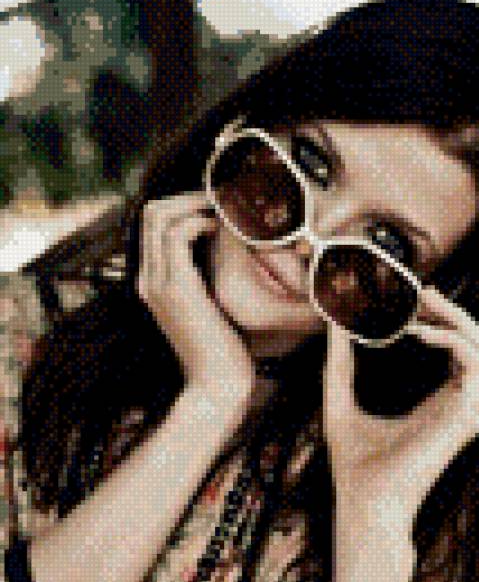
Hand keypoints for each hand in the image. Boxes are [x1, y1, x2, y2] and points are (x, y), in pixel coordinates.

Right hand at [138, 191, 255, 398]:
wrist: (218, 385)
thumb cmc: (225, 349)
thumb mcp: (214, 304)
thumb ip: (209, 276)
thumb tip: (228, 246)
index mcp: (154, 282)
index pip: (154, 224)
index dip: (184, 204)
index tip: (218, 205)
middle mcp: (148, 280)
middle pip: (150, 212)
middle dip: (188, 196)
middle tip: (223, 199)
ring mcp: (157, 283)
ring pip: (159, 216)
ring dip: (195, 203)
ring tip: (226, 209)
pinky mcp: (175, 289)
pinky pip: (176, 236)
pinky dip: (200, 222)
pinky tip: (224, 230)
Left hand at [323, 286, 478, 531]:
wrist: (363, 503)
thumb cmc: (355, 464)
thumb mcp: (340, 401)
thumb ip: (341, 363)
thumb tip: (333, 324)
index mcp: (438, 404)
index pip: (457, 351)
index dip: (441, 320)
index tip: (411, 297)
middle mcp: (458, 407)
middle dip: (454, 312)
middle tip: (422, 290)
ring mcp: (466, 413)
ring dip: (458, 319)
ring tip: (423, 304)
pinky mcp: (464, 419)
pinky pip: (476, 366)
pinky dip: (452, 340)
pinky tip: (419, 331)